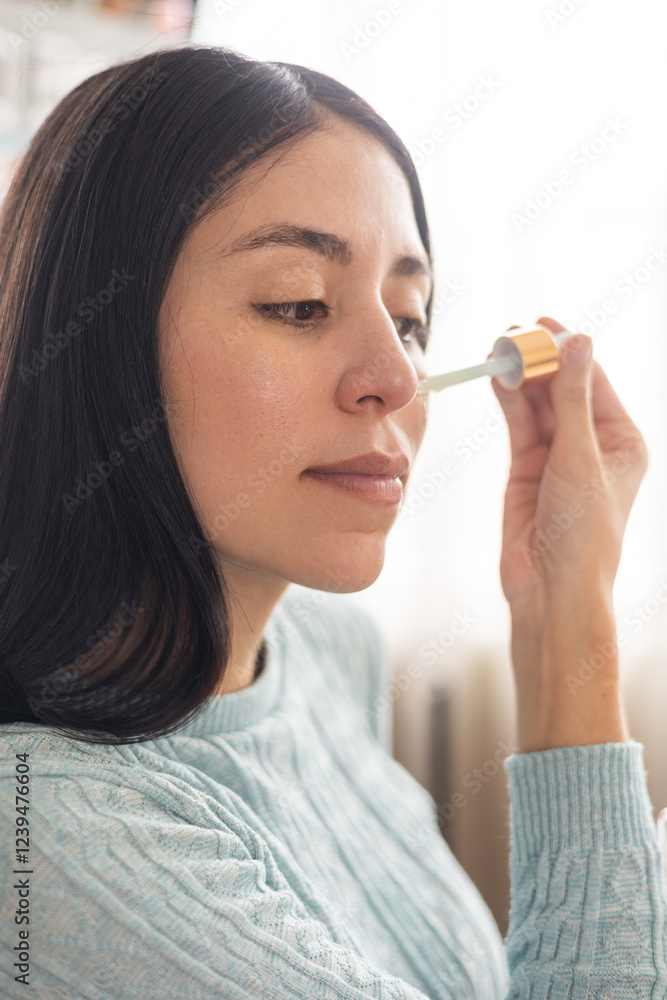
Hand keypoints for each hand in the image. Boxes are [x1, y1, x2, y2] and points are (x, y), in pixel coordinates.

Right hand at [490, 316, 647, 607]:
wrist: (550, 586)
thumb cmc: (583, 530)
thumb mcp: (580, 457)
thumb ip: (573, 399)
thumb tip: (578, 343)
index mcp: (623, 442)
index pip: (594, 382)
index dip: (569, 351)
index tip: (543, 325)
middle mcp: (592, 445)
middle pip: (564, 389)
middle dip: (540, 362)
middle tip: (513, 334)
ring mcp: (558, 456)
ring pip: (538, 405)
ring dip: (520, 379)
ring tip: (498, 351)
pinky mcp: (527, 468)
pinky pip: (519, 425)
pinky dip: (508, 402)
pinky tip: (497, 380)